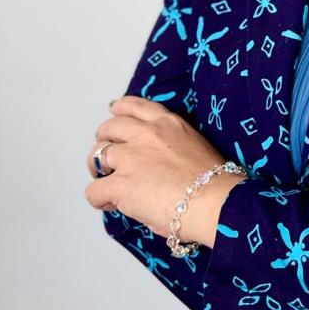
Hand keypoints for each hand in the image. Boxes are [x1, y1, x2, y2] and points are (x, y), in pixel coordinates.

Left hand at [84, 96, 244, 245]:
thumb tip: (156, 164)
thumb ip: (170, 145)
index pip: (134, 106)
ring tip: (107, 181)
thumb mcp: (194, 145)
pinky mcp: (121, 184)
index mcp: (168, 122)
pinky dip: (99, 198)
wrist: (215, 200)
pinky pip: (93, 190)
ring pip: (96, 155)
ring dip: (99, 168)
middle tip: (110, 158)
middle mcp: (146, 134)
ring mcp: (131, 157)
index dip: (120, 111)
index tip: (116, 118)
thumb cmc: (214, 181)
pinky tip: (111, 204)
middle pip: (109, 127)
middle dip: (105, 140)